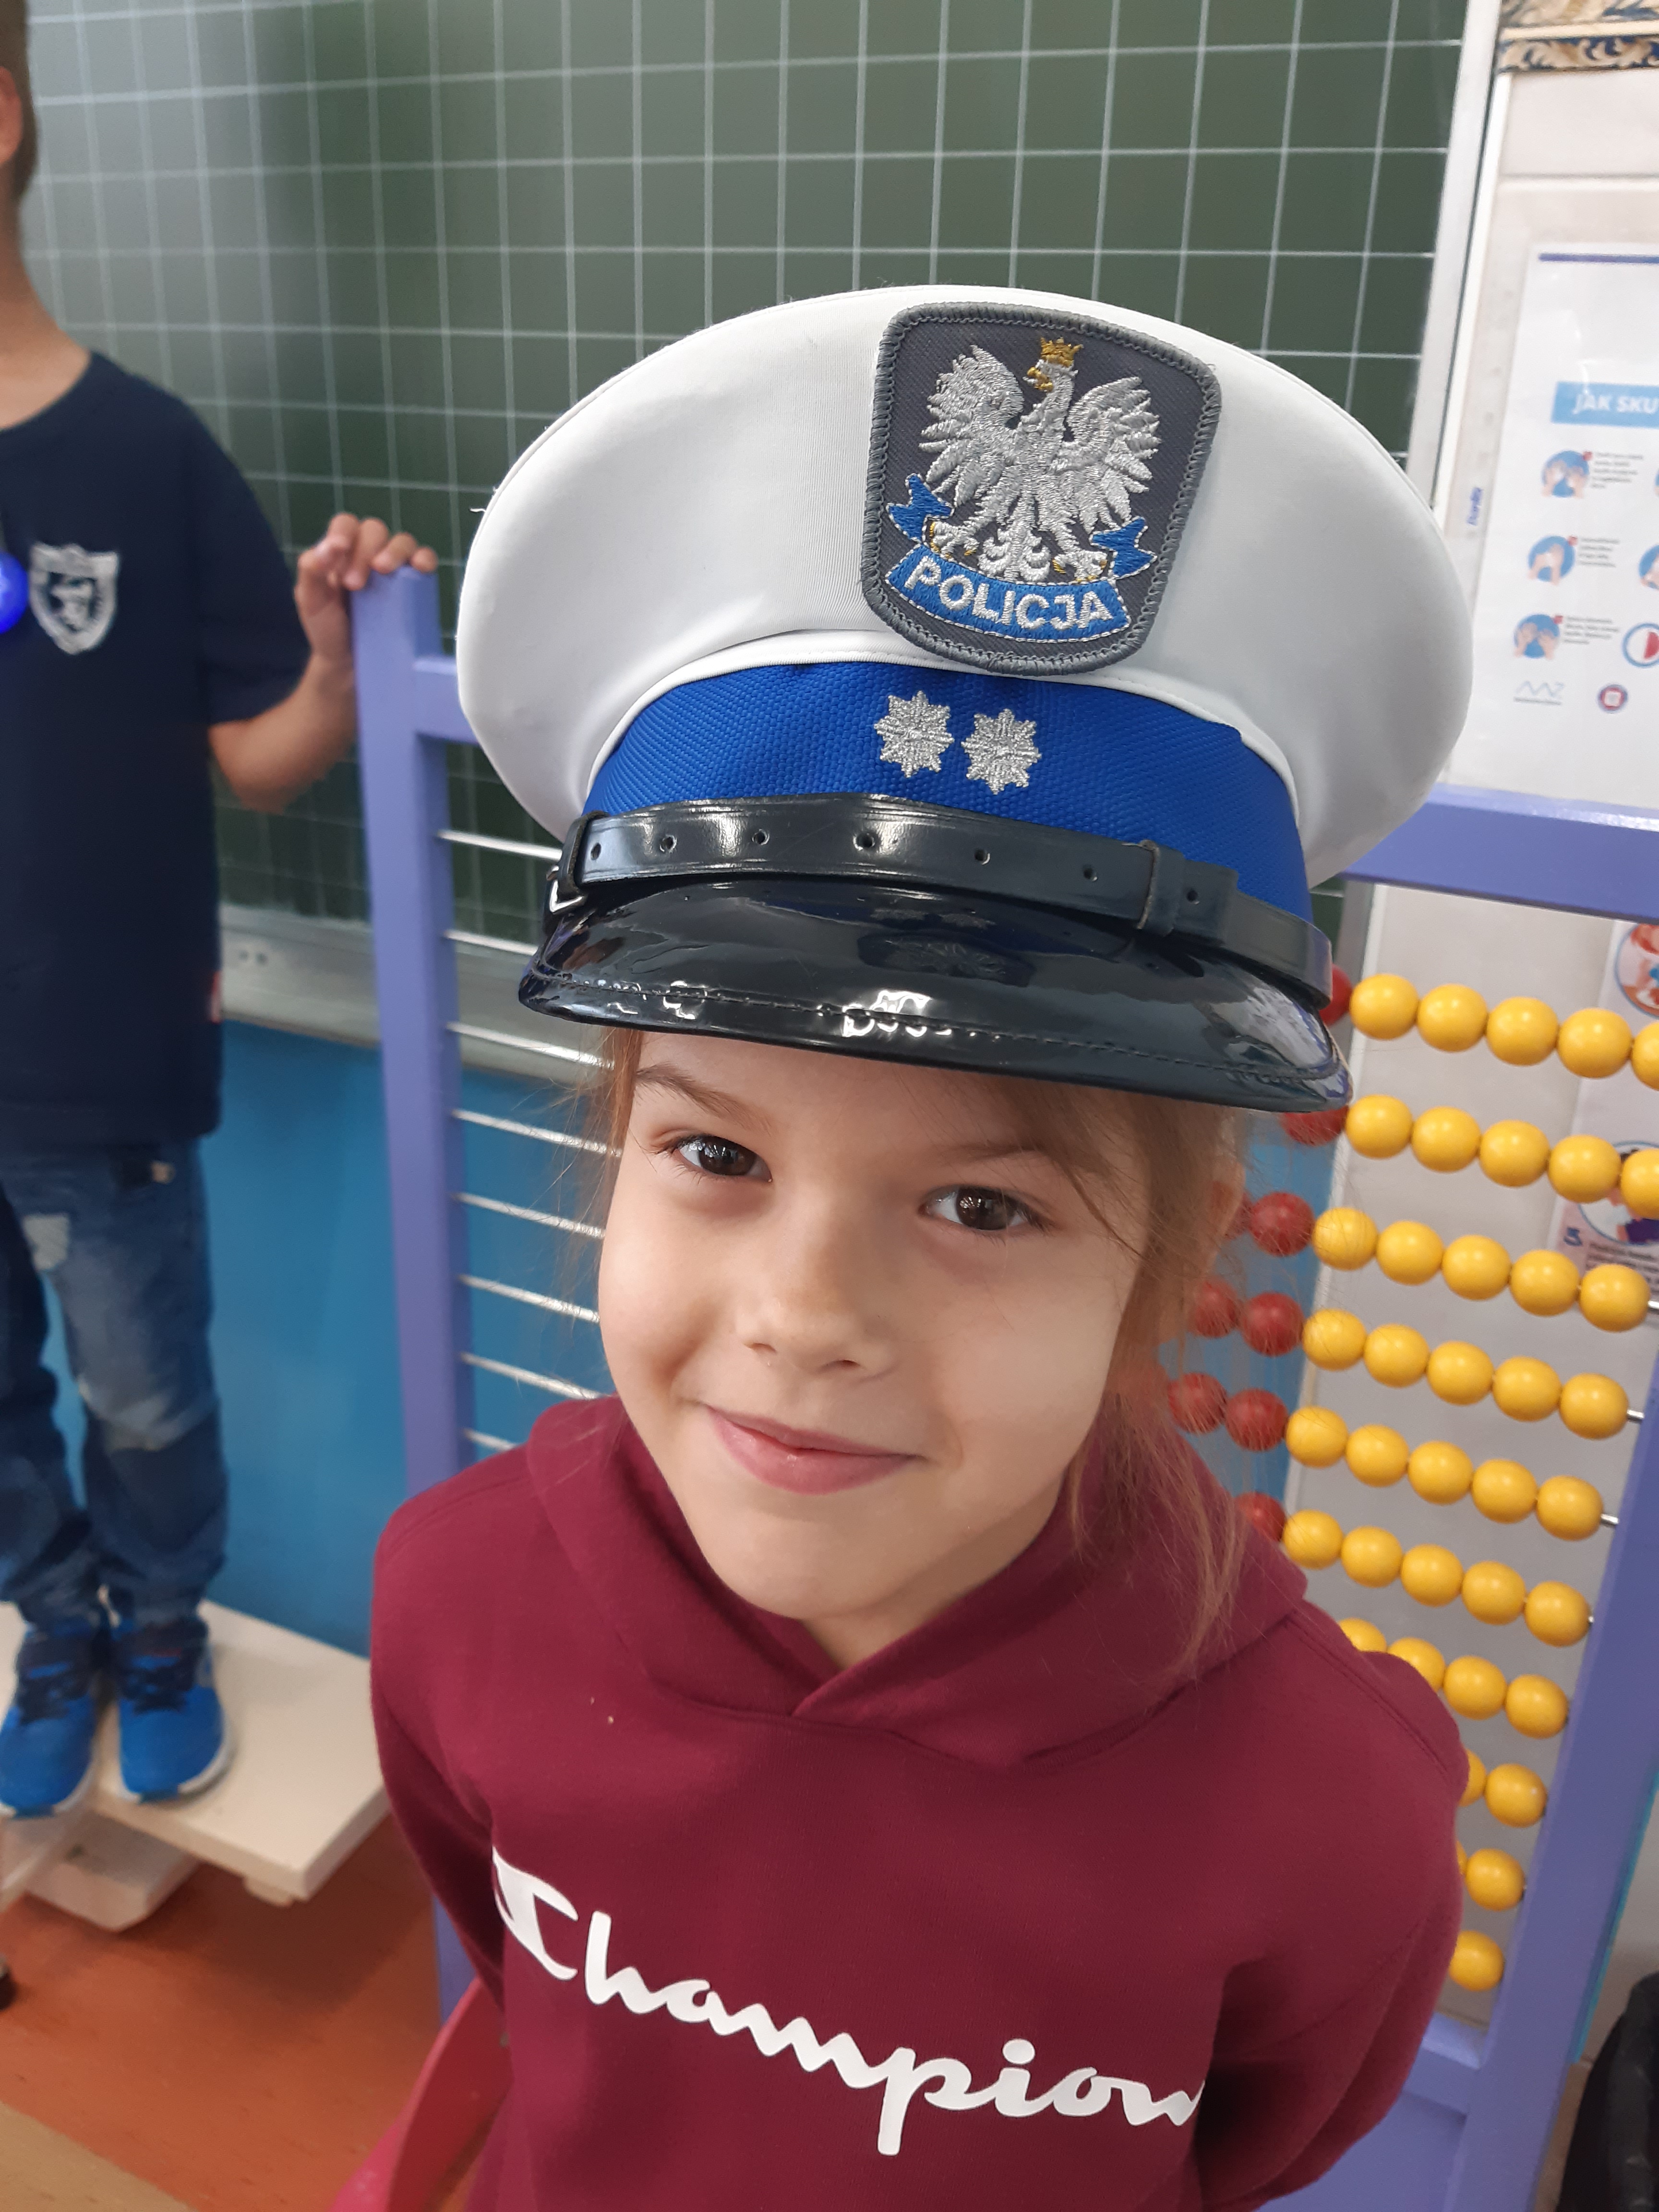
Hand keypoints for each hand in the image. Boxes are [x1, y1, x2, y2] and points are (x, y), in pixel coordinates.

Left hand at [294, 513, 438, 674]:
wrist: (349, 663)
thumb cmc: (328, 628)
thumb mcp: (309, 601)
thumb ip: (310, 570)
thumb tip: (329, 547)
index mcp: (342, 551)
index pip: (346, 525)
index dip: (344, 532)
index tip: (339, 549)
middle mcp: (369, 553)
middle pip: (374, 530)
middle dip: (364, 551)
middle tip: (354, 584)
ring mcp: (394, 567)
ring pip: (402, 541)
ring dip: (394, 552)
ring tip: (384, 571)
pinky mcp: (415, 584)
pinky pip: (425, 561)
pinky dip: (424, 559)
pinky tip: (419, 568)